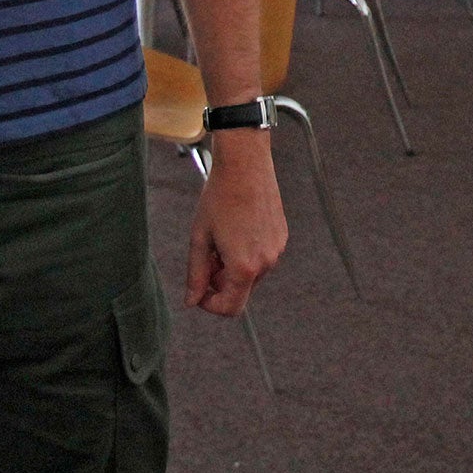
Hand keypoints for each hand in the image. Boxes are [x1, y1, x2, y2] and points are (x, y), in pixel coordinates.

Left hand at [185, 128, 287, 317]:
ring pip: (251, 274)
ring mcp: (276, 249)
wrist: (245, 164)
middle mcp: (266, 262)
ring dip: (233, 267)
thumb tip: (191, 300)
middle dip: (220, 282)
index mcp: (244, 266)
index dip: (210, 305)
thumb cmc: (219, 197)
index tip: (199, 290)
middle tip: (206, 257)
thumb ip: (196, 274)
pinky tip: (236, 229)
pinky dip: (247, 253)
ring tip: (220, 239)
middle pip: (241, 291)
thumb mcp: (200, 237)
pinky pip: (262, 257)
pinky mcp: (281, 237)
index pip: (230, 308)